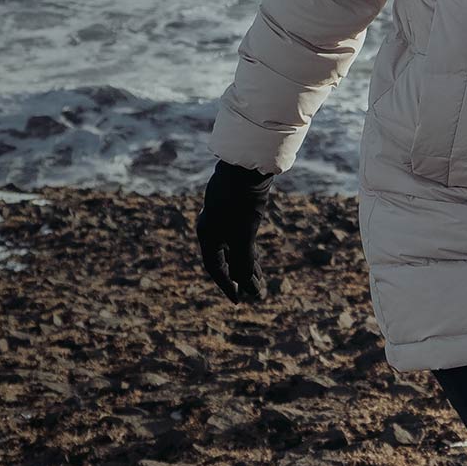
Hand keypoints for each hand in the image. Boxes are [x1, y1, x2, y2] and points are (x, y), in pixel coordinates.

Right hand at [195, 162, 278, 302]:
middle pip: (224, 259)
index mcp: (207, 234)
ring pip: (232, 248)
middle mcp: (211, 227)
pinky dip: (247, 249)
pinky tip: (255, 256)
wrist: (246, 165)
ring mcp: (222, 217)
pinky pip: (238, 236)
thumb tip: (249, 290)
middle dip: (239, 277)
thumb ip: (245, 263)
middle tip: (254, 292)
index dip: (227, 286)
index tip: (239, 300)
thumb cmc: (241, 202)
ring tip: (259, 279)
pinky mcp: (234, 209)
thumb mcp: (243, 236)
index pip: (215, 268)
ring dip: (245, 264)